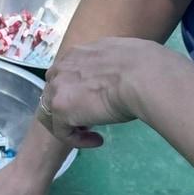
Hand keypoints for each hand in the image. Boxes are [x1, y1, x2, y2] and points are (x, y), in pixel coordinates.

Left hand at [38, 36, 174, 141]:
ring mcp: (57, 87)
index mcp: (76, 53)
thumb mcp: (120, 58)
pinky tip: (98, 140)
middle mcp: (61, 67)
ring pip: (51, 114)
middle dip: (68, 108)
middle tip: (90, 119)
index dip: (75, 92)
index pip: (64, 75)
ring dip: (70, 125)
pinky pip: (62, 132)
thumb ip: (107, 66)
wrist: (141, 75)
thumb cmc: (142, 67)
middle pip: (52, 93)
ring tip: (92, 132)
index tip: (94, 102)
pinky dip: (77, 140)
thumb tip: (116, 72)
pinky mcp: (60, 108)